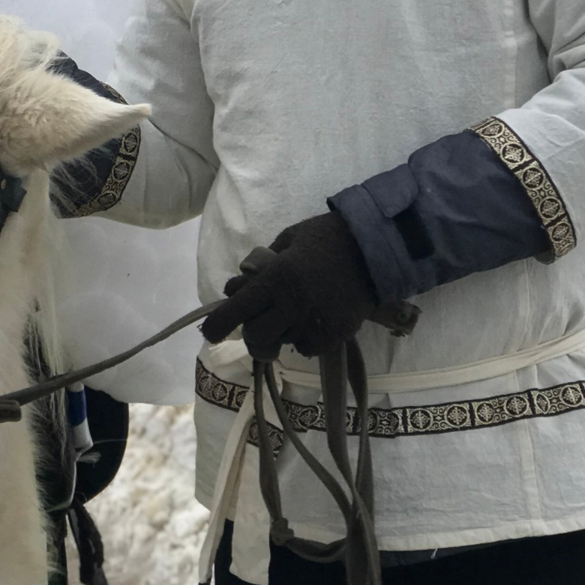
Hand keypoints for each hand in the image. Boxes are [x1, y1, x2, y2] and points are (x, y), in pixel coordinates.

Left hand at [199, 212, 416, 359]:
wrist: (376, 248)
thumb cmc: (328, 237)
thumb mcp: (288, 239)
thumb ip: (262, 264)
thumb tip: (239, 285)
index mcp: (277, 278)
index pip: (238, 308)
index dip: (218, 324)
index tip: (209, 333)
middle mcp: (292, 304)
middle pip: (256, 335)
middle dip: (252, 330)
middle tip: (258, 320)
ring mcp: (315, 322)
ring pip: (282, 341)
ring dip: (279, 331)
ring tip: (291, 313)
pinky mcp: (335, 334)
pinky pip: (306, 348)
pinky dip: (303, 339)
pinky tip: (310, 320)